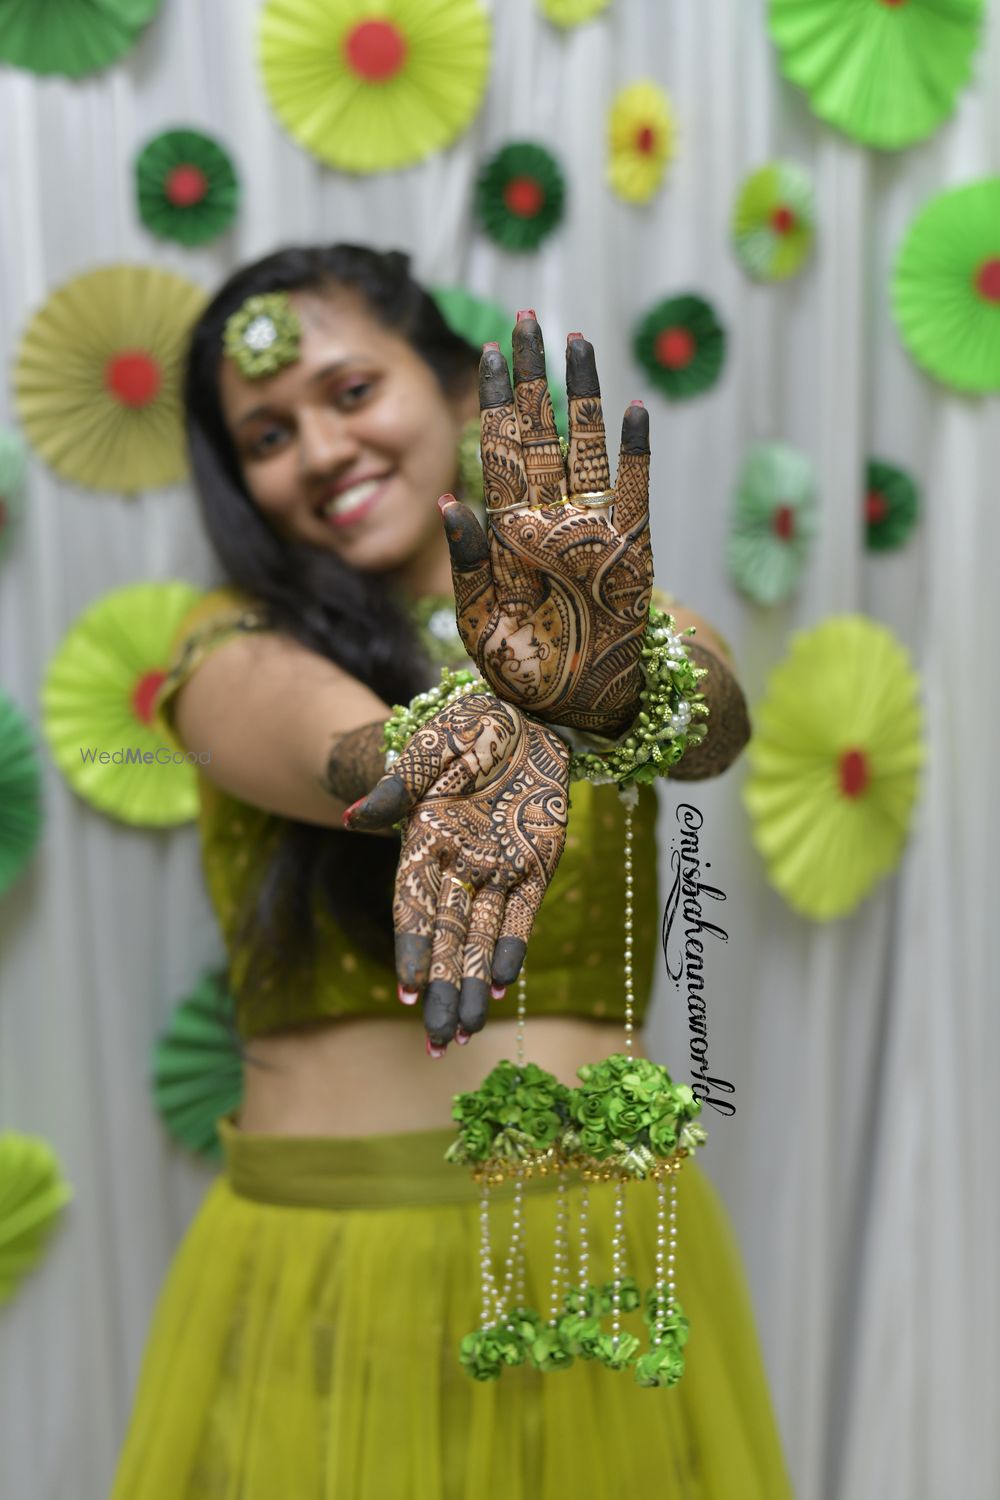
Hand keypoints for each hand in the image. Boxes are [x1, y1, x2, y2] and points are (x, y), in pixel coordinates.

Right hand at [343, 693, 569, 1050]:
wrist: (527, 708)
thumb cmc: (470, 725)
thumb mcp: (430, 749)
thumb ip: (396, 787)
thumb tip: (356, 817)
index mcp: (426, 841)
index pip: (413, 905)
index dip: (411, 946)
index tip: (405, 987)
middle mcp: (459, 864)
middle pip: (445, 937)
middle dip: (440, 990)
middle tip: (435, 1042)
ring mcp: (498, 868)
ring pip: (481, 938)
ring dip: (471, 984)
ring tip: (464, 1032)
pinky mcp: (537, 864)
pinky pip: (522, 914)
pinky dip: (512, 947)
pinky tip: (499, 983)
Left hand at [439, 316, 653, 736]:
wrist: (578, 709)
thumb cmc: (523, 671)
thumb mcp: (481, 621)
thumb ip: (467, 562)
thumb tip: (449, 501)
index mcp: (508, 532)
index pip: (498, 452)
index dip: (494, 402)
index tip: (488, 353)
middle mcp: (549, 518)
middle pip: (539, 432)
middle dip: (531, 377)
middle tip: (525, 320)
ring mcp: (592, 528)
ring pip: (585, 447)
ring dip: (582, 396)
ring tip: (578, 340)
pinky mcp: (631, 548)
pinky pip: (635, 490)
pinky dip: (635, 452)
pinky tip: (634, 409)